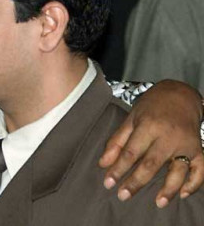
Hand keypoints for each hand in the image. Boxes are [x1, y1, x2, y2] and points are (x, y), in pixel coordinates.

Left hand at [99, 80, 203, 206]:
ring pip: (178, 170)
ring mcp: (186, 144)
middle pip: (151, 164)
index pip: (131, 152)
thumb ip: (117, 141)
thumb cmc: (152, 107)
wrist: (181, 95)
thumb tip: (103, 164)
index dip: (118, 169)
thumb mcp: (131, 118)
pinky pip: (200, 169)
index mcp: (148, 126)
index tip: (108, 183)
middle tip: (123, 196)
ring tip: (158, 203)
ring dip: (168, 189)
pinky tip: (183, 194)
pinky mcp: (199, 149)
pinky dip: (194, 183)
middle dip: (136, 182)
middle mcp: (168, 136)